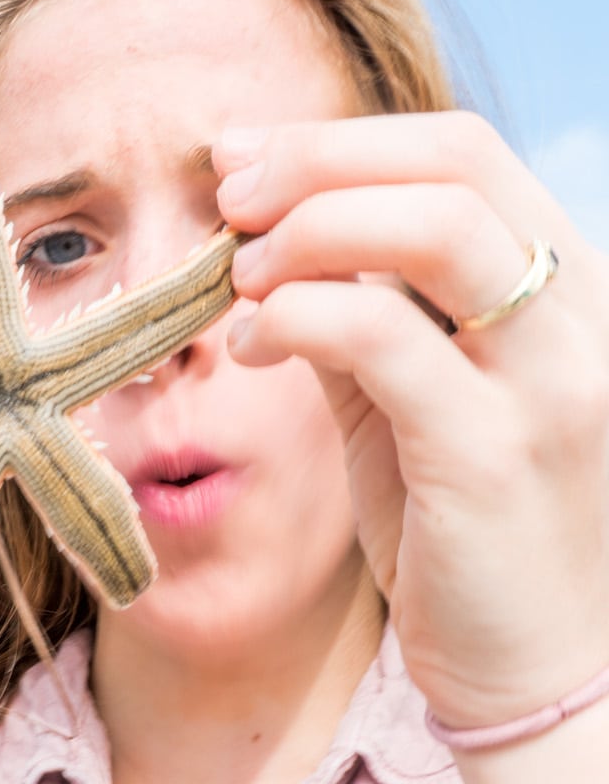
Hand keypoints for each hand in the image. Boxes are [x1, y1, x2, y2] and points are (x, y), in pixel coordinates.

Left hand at [214, 112, 608, 729]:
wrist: (530, 663)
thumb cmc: (459, 518)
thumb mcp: (404, 390)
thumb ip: (356, 303)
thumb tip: (271, 223)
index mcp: (564, 288)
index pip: (461, 153)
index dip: (338, 139)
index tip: (244, 160)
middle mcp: (581, 318)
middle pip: (453, 165)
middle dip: (315, 162)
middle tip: (230, 202)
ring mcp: (551, 384)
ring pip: (434, 229)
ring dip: (306, 232)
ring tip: (241, 276)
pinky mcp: (495, 455)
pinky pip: (381, 336)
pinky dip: (294, 317)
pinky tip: (248, 346)